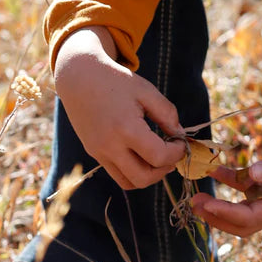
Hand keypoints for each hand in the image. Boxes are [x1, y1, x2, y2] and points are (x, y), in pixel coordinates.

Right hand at [54, 26, 185, 189]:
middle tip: (173, 154)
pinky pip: (117, 173)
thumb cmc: (116, 81)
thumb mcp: (147, 91)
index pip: (158, 157)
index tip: (181, 140)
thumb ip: (167, 114)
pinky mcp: (94, 154)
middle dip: (164, 169)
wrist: (80, 79)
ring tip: (159, 156)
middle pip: (143, 178)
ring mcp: (99, 153)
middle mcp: (109, 146)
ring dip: (149, 175)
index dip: (176, 152)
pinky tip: (143, 152)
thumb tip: (179, 135)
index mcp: (126, 129)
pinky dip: (134, 170)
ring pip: (128, 182)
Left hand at [191, 132, 261, 236]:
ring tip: (196, 196)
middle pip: (241, 222)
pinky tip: (214, 171)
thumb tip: (252, 174)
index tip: (207, 205)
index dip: (226, 214)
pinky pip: (244, 185)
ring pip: (240, 208)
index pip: (249, 218)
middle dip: (217, 217)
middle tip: (195, 205)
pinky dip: (228, 180)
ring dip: (219, 204)